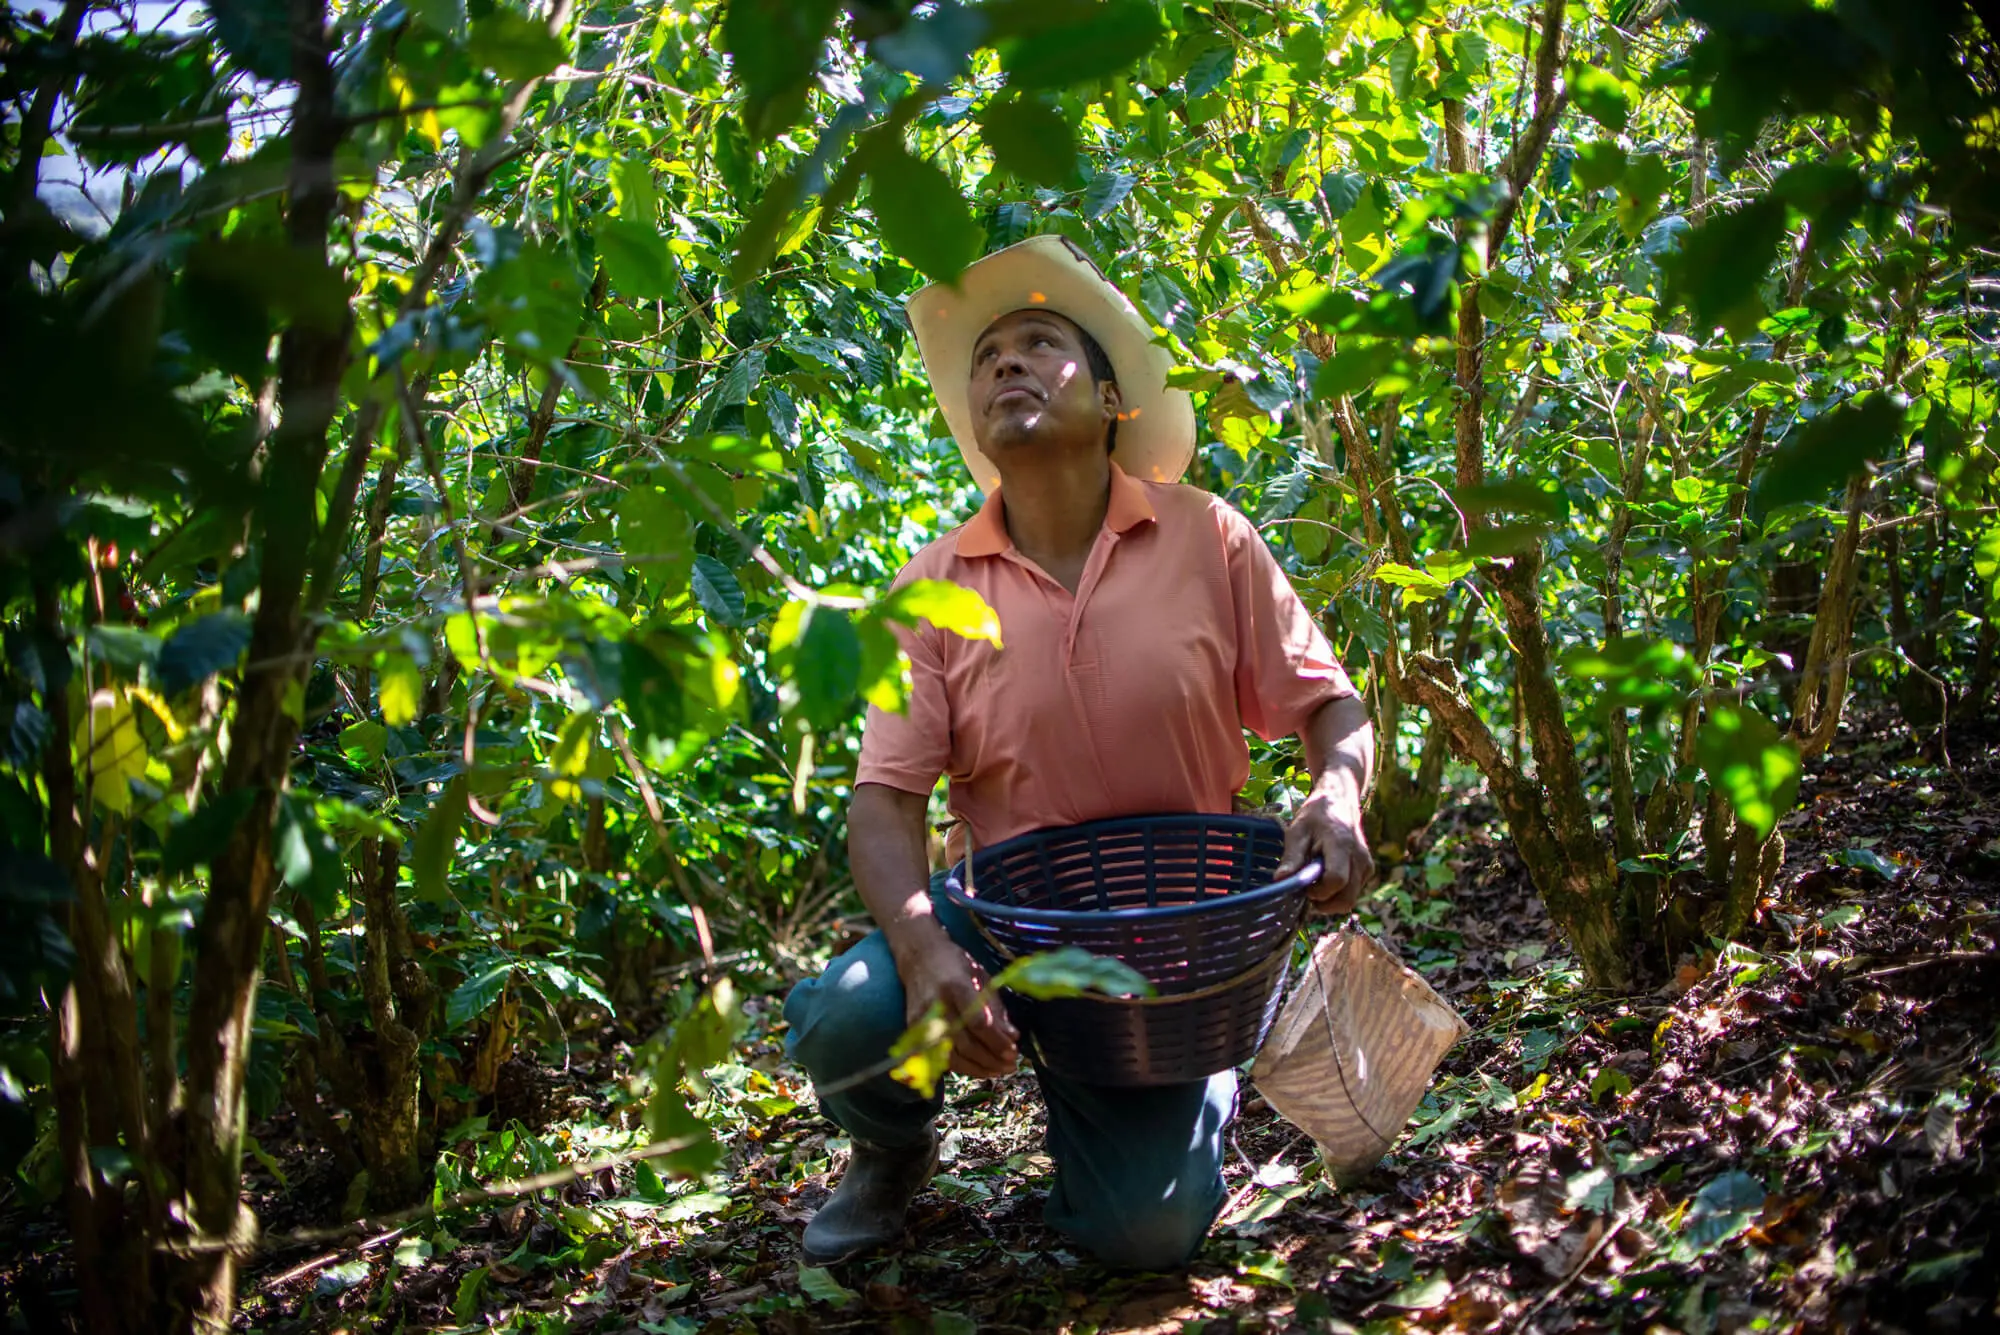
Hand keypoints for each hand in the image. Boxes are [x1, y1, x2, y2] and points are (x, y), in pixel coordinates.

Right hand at [895, 931, 1018, 1078]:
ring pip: (952, 1056)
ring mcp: (923, 1020)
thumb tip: (1012, 1037)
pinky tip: (979, 1069)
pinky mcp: (914, 1031)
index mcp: (956, 987)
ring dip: (978, 1068)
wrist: (919, 958)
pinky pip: (939, 1058)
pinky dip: (961, 1067)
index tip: (1014, 1051)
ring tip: (999, 1071)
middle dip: (991, 1059)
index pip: (978, 1022)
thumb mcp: (981, 978)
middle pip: (966, 1044)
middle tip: (1011, 1065)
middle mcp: (938, 1005)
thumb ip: (996, 1008)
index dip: (997, 1041)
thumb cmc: (956, 965)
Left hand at [1276, 786, 1374, 915]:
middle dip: (1324, 903)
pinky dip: (1338, 893)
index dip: (1318, 891)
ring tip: (1315, 883)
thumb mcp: (1297, 832)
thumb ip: (1292, 858)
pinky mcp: (1368, 870)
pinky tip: (1325, 878)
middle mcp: (1360, 858)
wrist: (1340, 800)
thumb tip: (1280, 882)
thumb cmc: (1315, 816)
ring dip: (1330, 900)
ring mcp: (1366, 865)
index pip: (1336, 880)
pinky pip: (1353, 892)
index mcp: (1341, 845)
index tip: (1304, 886)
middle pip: (1346, 899)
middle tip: (1307, 891)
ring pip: (1350, 899)